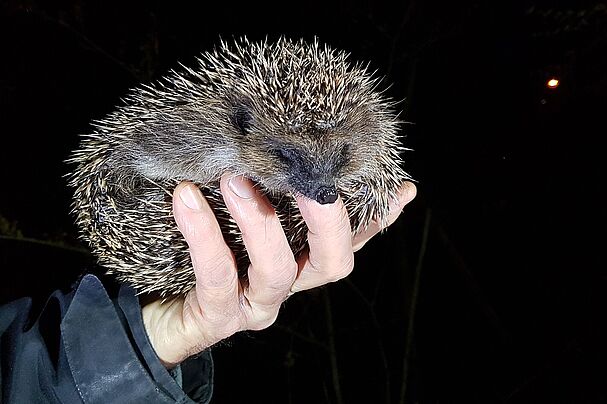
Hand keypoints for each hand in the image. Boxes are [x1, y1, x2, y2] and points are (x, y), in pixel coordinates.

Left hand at [142, 174, 415, 367]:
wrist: (146, 308)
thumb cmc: (196, 249)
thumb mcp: (229, 213)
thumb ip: (256, 187)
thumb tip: (269, 140)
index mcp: (298, 260)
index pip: (347, 239)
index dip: (377, 220)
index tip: (400, 188)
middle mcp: (287, 285)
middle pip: (333, 263)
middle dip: (327, 218)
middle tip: (308, 174)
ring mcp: (255, 305)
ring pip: (277, 270)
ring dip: (260, 220)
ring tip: (233, 177)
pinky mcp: (216, 318)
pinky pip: (216, 276)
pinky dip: (203, 234)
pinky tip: (185, 197)